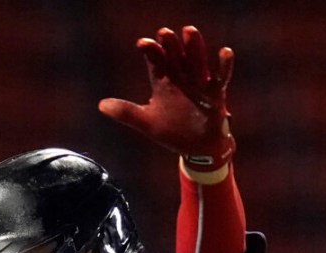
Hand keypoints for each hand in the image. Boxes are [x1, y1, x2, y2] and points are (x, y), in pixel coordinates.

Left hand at [98, 26, 234, 171]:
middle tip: (164, 33)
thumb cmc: (172, 131)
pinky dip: (224, 66)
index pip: (156, 62)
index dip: (151, 52)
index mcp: (164, 83)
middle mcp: (181, 78)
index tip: (142, 44)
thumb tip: (100, 105)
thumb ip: (126, 112)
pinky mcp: (216, 94)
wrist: (196, 149)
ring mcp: (200, 84)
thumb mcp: (146, 122)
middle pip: (176, 57)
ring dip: (194, 47)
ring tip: (189, 31)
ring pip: (197, 61)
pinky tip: (224, 52)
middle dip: (170, 45)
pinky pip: (221, 77)